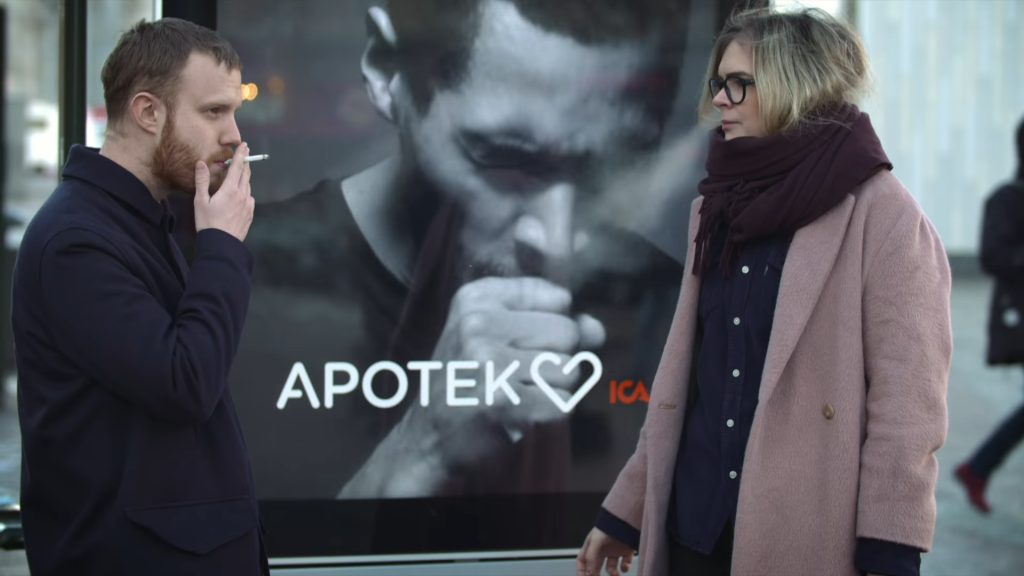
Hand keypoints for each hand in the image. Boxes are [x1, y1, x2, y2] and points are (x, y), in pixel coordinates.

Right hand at [194, 142, 254, 241]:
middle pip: (245, 174)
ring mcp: (248, 205)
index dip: (240, 155)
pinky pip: (249, 198)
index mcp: (230, 190)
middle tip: (246, 153)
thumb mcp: (200, 201)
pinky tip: (241, 194)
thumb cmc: (208, 222)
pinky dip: (245, 192)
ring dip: (245, 177)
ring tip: (241, 173)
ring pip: (248, 186)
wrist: (221, 244)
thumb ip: (202, 181)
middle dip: (245, 163)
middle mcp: (242, 195)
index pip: (237, 167)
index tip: (244, 145)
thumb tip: (201, 163)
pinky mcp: (250, 214)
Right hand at [339, 276, 605, 497]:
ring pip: (569, 370)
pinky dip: (549, 414)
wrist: (427, 436)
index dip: (551, 327)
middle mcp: (478, 323)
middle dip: (556, 359)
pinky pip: (563, 403)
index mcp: (476, 297)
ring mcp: (488, 362)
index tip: (519, 344)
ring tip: (516, 393)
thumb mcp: (500, 336)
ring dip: (552, 389)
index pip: (558, 297)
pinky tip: (518, 413)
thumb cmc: (472, 380)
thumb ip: (555, 322)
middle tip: (517, 375)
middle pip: (568, 333)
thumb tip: (597, 330)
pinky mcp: (502, 401)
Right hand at [576, 527, 634, 575]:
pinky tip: (624, 566)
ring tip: (616, 574)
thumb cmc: (608, 527)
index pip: (582, 560)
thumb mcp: (595, 541)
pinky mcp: (626, 551)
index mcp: (592, 546)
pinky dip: (625, 568)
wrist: (627, 519)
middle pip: (595, 567)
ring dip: (613, 573)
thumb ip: (590, 558)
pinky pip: (625, 564)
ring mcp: (614, 551)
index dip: (581, 571)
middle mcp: (602, 549)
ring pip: (611, 568)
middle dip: (596, 575)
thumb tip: (589, 574)